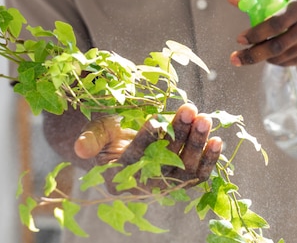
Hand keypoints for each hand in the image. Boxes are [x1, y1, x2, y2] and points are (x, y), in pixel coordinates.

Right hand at [73, 103, 221, 193]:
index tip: (156, 119)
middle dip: (178, 134)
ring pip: (185, 167)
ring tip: (205, 118)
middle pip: (164, 161)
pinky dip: (210, 159)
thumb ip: (91, 139)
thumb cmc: (109, 136)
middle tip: (189, 109)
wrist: (124, 145)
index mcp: (118, 178)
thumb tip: (79, 148)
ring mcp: (166, 186)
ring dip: (197, 143)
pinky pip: (199, 175)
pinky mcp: (183, 181)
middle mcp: (144, 187)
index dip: (146, 139)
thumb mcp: (97, 132)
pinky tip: (218, 140)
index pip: (135, 158)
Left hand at [228, 0, 296, 66]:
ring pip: (282, 56)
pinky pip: (289, 62)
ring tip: (247, 56)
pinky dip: (274, 61)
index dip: (256, 33)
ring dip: (261, 58)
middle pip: (278, 45)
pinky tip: (266, 56)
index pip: (276, 23)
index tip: (239, 38)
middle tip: (234, 58)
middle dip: (253, 54)